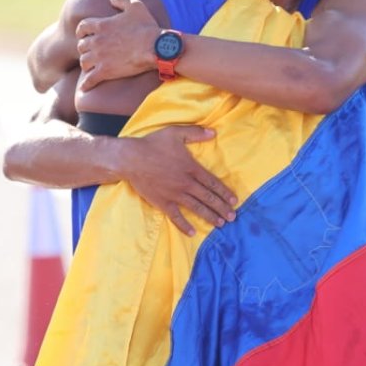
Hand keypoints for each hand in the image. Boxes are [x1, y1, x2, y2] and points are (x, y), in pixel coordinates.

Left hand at [75, 0, 159, 89]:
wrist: (155, 47)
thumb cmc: (147, 26)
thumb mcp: (135, 6)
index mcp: (101, 25)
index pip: (82, 27)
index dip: (81, 31)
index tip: (83, 35)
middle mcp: (97, 41)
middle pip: (81, 46)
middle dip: (85, 49)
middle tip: (90, 52)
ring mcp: (100, 57)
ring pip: (83, 62)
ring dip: (86, 64)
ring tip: (90, 67)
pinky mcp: (105, 72)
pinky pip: (89, 80)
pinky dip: (86, 84)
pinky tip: (84, 88)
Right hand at [115, 125, 237, 235]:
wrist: (131, 159)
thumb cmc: (153, 144)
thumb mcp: (176, 133)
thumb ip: (196, 133)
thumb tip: (214, 132)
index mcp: (191, 168)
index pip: (213, 183)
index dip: (224, 192)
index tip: (234, 201)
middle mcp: (186, 183)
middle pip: (208, 198)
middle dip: (222, 208)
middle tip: (232, 217)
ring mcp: (175, 195)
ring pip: (196, 208)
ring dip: (209, 216)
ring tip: (220, 224)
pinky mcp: (162, 202)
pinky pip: (176, 216)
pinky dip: (184, 225)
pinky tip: (192, 232)